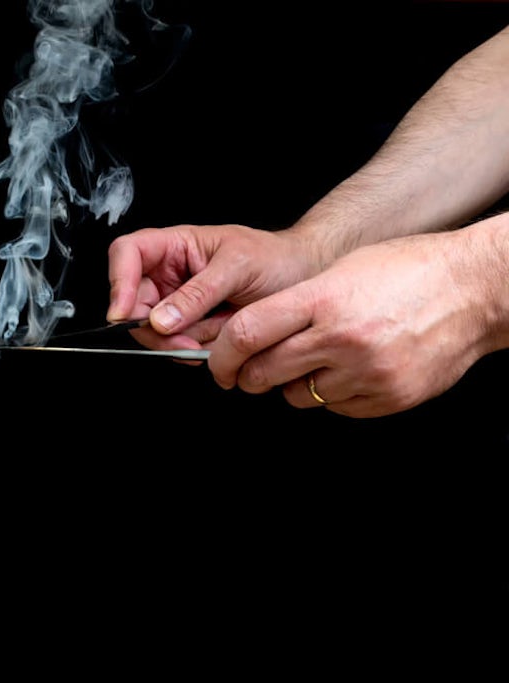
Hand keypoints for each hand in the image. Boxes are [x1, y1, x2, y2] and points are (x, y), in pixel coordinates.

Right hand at [106, 224, 321, 351]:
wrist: (305, 280)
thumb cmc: (276, 259)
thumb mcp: (238, 268)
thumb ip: (198, 294)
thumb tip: (160, 319)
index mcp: (175, 246)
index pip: (127, 254)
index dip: (119, 282)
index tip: (123, 313)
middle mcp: (170, 273)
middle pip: (133, 301)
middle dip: (152, 327)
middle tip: (180, 341)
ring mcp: (177, 302)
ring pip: (152, 330)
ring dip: (177, 341)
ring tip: (215, 334)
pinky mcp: (190, 327)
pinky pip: (174, 344)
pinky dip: (191, 350)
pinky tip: (215, 341)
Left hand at [207, 230, 496, 416]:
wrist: (474, 288)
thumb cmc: (406, 270)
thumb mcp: (340, 271)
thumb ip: (295, 305)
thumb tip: (249, 338)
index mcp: (322, 299)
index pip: (246, 333)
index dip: (222, 355)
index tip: (218, 364)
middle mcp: (342, 338)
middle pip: (264, 372)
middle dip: (248, 376)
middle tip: (251, 371)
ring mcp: (367, 372)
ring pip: (298, 396)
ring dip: (294, 385)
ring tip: (318, 360)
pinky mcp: (389, 397)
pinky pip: (336, 408)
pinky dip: (333, 395)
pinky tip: (351, 370)